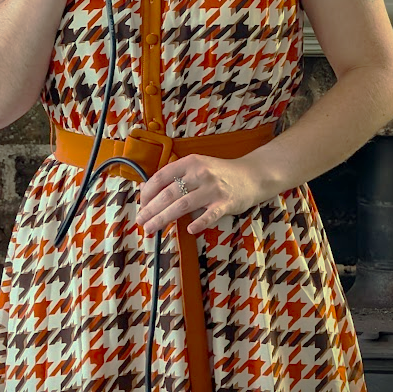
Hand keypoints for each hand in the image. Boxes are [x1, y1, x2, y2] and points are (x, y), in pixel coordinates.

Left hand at [136, 153, 278, 235]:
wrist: (251, 175)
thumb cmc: (218, 173)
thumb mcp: (196, 167)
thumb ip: (175, 176)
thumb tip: (146, 189)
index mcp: (190, 162)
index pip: (162, 176)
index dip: (148, 191)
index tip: (141, 204)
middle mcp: (200, 173)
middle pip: (170, 193)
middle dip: (152, 209)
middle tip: (141, 221)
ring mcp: (213, 188)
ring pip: (184, 204)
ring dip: (164, 218)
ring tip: (152, 228)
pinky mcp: (226, 203)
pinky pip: (210, 214)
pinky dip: (199, 222)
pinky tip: (189, 229)